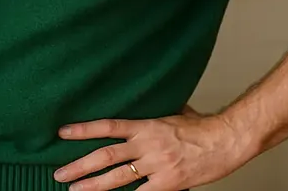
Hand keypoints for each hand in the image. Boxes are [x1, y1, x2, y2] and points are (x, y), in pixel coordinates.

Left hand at [53, 113, 251, 190]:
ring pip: (117, 178)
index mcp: (146, 126)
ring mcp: (156, 166)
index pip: (107, 127)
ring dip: (92, 186)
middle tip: (60, 173)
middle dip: (79, 166)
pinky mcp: (168, 184)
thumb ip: (155, 115)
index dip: (83, 130)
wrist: (227, 140)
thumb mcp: (173, 113)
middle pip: (105, 156)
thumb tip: (146, 104)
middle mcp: (147, 145)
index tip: (63, 133)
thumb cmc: (203, 128)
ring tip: (74, 190)